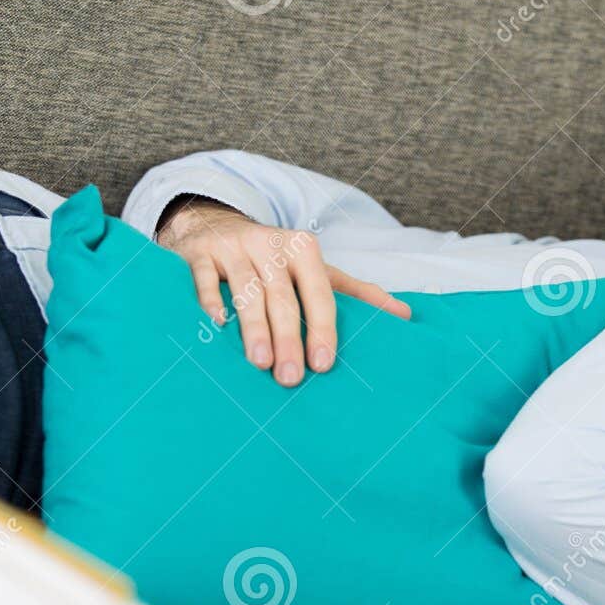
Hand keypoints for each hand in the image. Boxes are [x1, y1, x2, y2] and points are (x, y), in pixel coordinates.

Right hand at [157, 198, 410, 385]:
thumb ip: (357, 294)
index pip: (318, 292)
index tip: (324, 365)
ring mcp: (233, 248)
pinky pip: (204, 278)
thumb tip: (405, 316)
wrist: (215, 225)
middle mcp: (269, 244)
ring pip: (245, 291)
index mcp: (302, 249)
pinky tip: (217, 325)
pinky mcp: (199, 254)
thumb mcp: (316, 271)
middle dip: (288, 339)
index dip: (323, 328)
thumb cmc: (275, 261)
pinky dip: (210, 301)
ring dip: (253, 328)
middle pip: (282, 297)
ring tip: (259, 363)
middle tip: (290, 378)